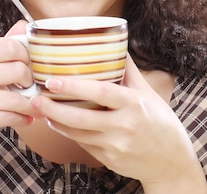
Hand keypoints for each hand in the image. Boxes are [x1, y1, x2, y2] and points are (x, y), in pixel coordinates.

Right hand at [0, 21, 36, 162]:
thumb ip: (3, 48)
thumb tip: (24, 24)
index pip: (9, 46)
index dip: (27, 57)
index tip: (31, 68)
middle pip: (18, 70)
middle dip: (31, 82)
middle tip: (32, 90)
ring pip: (17, 98)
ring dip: (31, 105)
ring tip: (34, 107)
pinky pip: (11, 116)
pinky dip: (24, 119)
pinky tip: (26, 119)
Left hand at [30, 55, 206, 191]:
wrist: (170, 161)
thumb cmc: (160, 122)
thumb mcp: (148, 93)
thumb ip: (129, 71)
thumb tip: (116, 45)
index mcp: (134, 104)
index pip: (101, 93)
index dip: (75, 86)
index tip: (53, 80)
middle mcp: (124, 126)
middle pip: (81, 118)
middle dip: (54, 108)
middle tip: (35, 98)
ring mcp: (115, 145)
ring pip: (77, 133)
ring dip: (56, 122)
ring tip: (41, 109)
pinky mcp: (109, 159)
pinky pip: (84, 144)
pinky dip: (69, 133)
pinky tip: (59, 123)